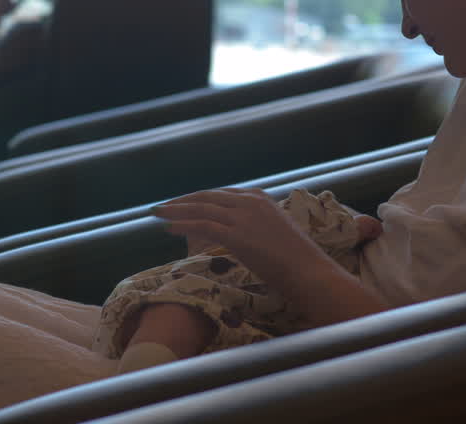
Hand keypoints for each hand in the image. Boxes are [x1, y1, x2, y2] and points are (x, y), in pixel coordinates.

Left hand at [154, 188, 382, 295]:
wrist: (308, 272)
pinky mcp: (237, 235)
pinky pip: (203, 225)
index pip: (220, 193)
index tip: (181, 203)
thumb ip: (256, 225)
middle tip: (161, 207)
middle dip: (181, 201)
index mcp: (259, 198)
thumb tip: (241, 232)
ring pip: (200, 209)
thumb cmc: (296, 259)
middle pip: (206, 197)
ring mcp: (243, 216)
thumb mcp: (274, 232)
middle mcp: (249, 202)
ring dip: (175, 211)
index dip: (197, 198)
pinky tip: (169, 228)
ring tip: (157, 214)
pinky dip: (183, 225)